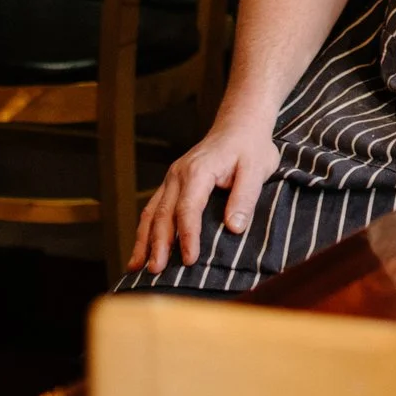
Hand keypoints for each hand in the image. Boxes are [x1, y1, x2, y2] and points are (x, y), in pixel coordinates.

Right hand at [127, 110, 279, 272]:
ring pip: (152, 212)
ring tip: (138, 267)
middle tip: (156, 271)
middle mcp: (179, 175)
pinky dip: (144, 230)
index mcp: (199, 170)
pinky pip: (153, 208)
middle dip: (158, 244)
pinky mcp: (172, 184)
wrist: (239, 125)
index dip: (187, 236)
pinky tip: (140, 250)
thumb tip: (234, 228)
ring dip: (144, 240)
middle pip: (163, 214)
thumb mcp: (257, 168)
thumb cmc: (250, 146)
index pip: (188, 208)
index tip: (190, 259)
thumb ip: (245, 197)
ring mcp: (172, 179)